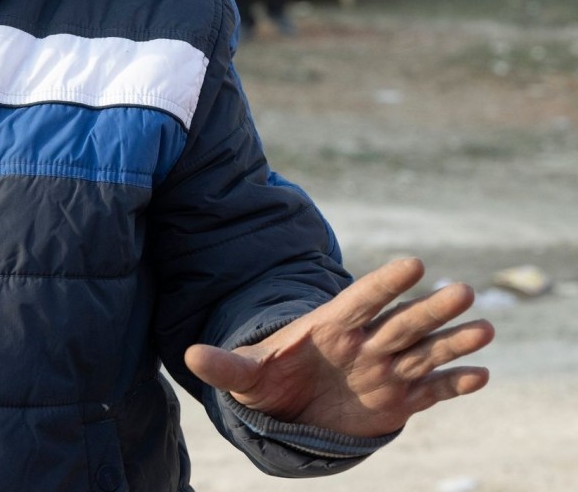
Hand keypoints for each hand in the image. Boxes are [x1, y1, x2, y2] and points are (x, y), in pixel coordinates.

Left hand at [185, 257, 493, 436]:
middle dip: (430, 308)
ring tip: (484, 328)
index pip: (361, 299)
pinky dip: (455, 383)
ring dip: (453, 340)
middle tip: (462, 290)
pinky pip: (433, 390)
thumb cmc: (268, 381)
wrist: (290, 410)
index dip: (385, 282)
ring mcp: (386, 369)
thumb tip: (189, 354)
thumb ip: (224, 364)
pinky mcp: (400, 399)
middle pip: (402, 321)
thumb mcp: (244, 375)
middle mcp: (366, 342)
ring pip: (425, 350)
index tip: (414, 263)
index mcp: (331, 326)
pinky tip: (481, 374)